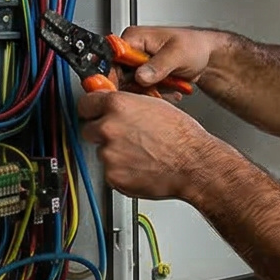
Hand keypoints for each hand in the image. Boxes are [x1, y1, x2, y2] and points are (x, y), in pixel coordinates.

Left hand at [78, 87, 219, 200]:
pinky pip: (110, 172)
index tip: (93, 113)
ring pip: (101, 152)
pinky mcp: (113, 176)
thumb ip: (127, 105)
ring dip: (115, 154)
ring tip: (140, 154)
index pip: (86, 103)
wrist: (193, 163)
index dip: (91, 110)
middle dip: (100, 133)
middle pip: (88, 129)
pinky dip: (122, 171)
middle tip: (122, 138)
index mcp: (118, 106)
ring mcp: (109, 154)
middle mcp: (109, 128)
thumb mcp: (154, 106)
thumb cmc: (181, 136)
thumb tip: (114, 106)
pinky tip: (141, 167)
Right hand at [113, 24, 232, 93]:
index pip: (110, 59)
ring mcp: (136, 66)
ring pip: (129, 88)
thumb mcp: (178, 54)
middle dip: (137, 88)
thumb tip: (140, 76)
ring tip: (168, 86)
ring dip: (149, 92)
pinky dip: (154, 95)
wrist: (207, 57)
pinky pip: (140, 92)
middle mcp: (131, 51)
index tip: (124, 89)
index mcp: (134, 38)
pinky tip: (169, 89)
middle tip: (155, 88)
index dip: (114, 77)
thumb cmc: (195, 47)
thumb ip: (158, 65)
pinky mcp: (143, 77)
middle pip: (117, 77)